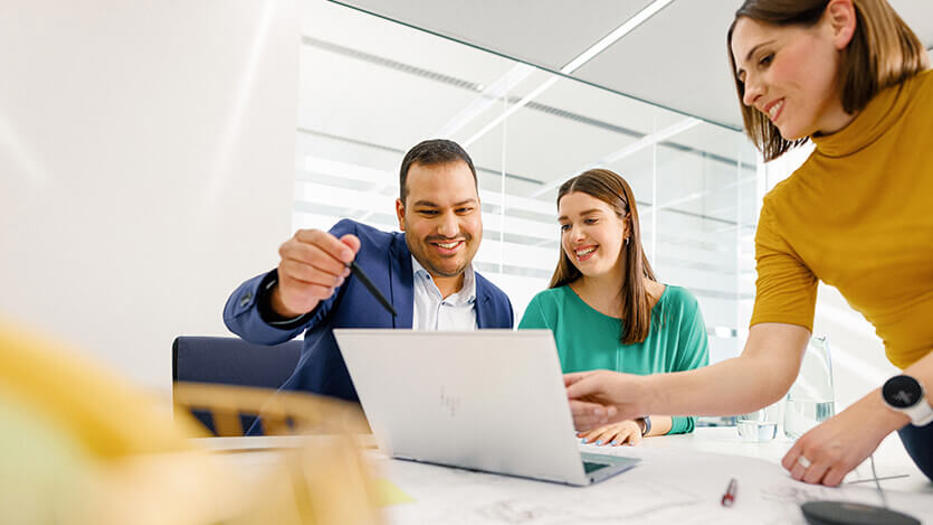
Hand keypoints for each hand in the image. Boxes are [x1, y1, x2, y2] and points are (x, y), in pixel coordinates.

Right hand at [271, 229, 359, 316]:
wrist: (299, 289)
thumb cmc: (317, 266)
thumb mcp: (334, 254)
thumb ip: (345, 246)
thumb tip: (353, 242)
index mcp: (302, 236)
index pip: (318, 237)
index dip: (335, 247)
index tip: (349, 256)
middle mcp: (290, 248)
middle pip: (311, 254)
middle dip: (333, 264)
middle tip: (345, 270)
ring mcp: (285, 266)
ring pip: (308, 272)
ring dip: (328, 278)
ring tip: (337, 280)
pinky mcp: (287, 284)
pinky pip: (307, 288)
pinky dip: (323, 290)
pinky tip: (328, 289)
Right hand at [564, 370, 647, 430]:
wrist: (640, 398)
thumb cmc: (623, 384)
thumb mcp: (599, 380)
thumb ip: (579, 387)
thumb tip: (563, 395)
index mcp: (578, 380)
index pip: (558, 386)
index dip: (557, 394)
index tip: (564, 400)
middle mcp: (578, 394)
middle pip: (565, 405)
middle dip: (582, 409)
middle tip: (597, 408)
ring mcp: (584, 407)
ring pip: (574, 418)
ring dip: (590, 416)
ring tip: (606, 410)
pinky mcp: (591, 419)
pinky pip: (583, 426)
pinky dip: (595, 422)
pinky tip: (608, 414)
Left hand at [578, 420, 643, 446]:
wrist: (632, 418)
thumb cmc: (614, 425)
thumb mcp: (604, 425)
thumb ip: (593, 429)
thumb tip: (576, 434)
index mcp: (605, 425)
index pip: (596, 430)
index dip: (589, 434)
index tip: (583, 439)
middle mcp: (614, 426)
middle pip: (608, 432)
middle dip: (602, 438)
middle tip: (597, 443)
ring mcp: (624, 429)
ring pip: (620, 434)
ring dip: (617, 439)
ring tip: (613, 444)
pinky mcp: (635, 433)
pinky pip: (635, 437)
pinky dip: (633, 441)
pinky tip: (631, 445)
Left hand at [781, 394, 906, 485]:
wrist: (866, 419)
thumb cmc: (845, 424)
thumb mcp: (818, 433)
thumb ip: (809, 447)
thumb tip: (803, 462)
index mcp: (805, 439)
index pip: (786, 463)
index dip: (793, 469)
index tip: (799, 470)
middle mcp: (813, 449)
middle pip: (797, 475)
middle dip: (804, 477)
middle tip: (812, 475)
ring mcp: (828, 458)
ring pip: (812, 481)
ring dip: (818, 481)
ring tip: (825, 474)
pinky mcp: (843, 465)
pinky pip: (830, 483)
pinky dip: (832, 482)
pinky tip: (836, 474)